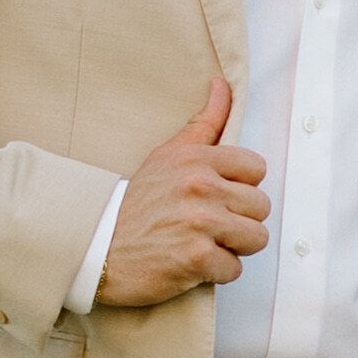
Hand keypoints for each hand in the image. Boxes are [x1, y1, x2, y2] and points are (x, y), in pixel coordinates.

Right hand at [96, 76, 268, 303]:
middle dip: (239, 220)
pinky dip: (216, 272)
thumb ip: (204, 123)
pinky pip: (235, 268)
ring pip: (257, 238)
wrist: (96, 247)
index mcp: (196, 159)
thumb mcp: (167, 155)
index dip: (241, 187)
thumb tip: (223, 85)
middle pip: (261, 206)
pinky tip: (192, 263)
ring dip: (233, 247)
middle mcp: (200, 187)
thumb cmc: (136, 204)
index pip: (257, 168)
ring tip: (204, 242)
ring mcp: (200, 223)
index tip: (218, 196)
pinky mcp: (196, 258)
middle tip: (208, 225)